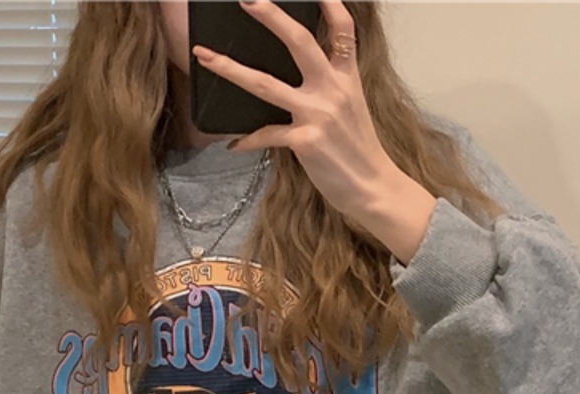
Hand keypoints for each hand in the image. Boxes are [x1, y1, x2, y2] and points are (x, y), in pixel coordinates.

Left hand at [190, 0, 401, 224]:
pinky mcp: (305, 141)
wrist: (373, 188)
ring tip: (205, 56)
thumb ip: (331, 87)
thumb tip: (303, 77)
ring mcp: (317, 114)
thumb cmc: (359, 152)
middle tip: (246, 0)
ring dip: (230, 68)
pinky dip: (247, 140)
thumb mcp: (352, 109)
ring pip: (265, 83)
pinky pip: (266, 134)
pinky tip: (234, 144)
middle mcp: (332, 90)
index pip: (342, 30)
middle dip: (271, 16)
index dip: (329, 3)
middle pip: (299, 41)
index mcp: (347, 79)